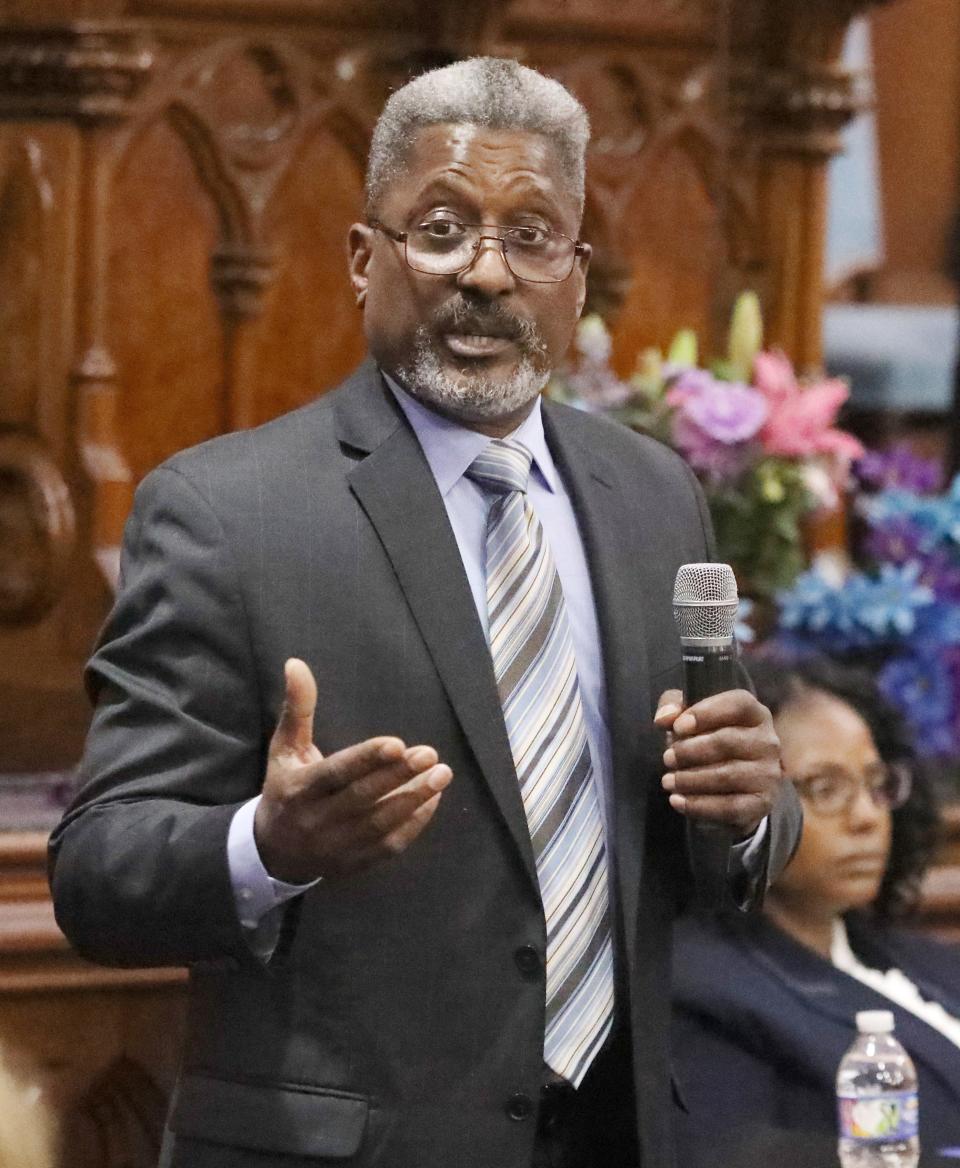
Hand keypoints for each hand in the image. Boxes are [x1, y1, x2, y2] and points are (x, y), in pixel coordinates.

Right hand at [254, 658, 452, 882]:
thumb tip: (296, 662)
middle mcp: (317, 820)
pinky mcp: (354, 863)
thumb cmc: (285, 788)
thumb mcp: (285, 748)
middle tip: (431, 754)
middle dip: (399, 775)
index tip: (397, 743)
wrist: (272, 852)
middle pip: (363, 798)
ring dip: (413, 799)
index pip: (336, 773)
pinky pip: (388, 846)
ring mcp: (336, 846)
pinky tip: (432, 801)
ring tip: (441, 774)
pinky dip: (413, 825)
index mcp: (300, 789)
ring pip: (379, 824)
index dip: (366, 759)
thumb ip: (298, 708)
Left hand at [653, 688, 781, 839]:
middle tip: (667, 759)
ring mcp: (769, 774)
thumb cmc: (708, 741)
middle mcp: (768, 742)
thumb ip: (673, 707)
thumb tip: (664, 718)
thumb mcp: (690, 718)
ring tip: (667, 781)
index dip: (705, 713)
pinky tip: (677, 801)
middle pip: (727, 741)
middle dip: (690, 751)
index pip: (738, 704)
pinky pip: (730, 807)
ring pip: (727, 776)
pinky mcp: (762, 803)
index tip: (677, 727)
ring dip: (691, 779)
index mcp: (755, 714)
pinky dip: (699, 805)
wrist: (734, 787)